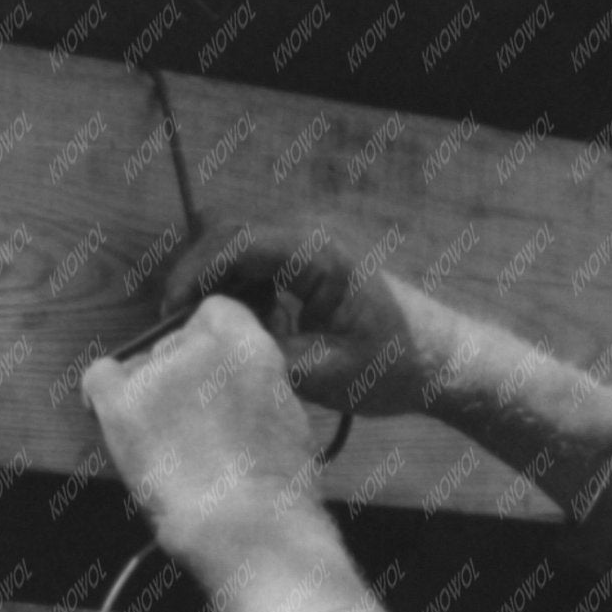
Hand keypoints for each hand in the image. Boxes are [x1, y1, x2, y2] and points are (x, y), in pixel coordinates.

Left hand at [82, 294, 330, 579]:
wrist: (250, 528)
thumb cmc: (278, 490)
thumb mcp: (288, 414)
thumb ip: (256, 381)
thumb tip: (235, 381)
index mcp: (248, 342)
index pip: (215, 313)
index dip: (210, 349)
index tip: (211, 379)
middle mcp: (199, 344)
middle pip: (174, 343)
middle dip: (179, 379)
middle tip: (192, 430)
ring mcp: (157, 372)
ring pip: (139, 368)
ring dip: (148, 399)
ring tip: (168, 449)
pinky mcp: (123, 403)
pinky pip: (98, 380)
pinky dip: (101, 399)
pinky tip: (117, 425)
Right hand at [160, 220, 428, 418]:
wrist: (440, 359)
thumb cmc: (394, 366)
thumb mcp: (322, 372)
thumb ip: (264, 354)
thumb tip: (212, 346)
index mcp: (315, 253)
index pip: (235, 243)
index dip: (194, 273)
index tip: (171, 312)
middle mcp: (309, 239)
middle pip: (229, 239)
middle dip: (197, 280)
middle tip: (176, 326)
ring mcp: (309, 249)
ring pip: (240, 254)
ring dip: (218, 290)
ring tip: (210, 335)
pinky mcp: (309, 266)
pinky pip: (259, 270)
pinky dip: (241, 297)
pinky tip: (245, 333)